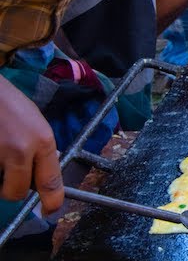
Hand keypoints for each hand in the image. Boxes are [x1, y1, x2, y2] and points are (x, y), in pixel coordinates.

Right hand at [0, 76, 62, 213]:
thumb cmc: (9, 103)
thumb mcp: (35, 123)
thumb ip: (40, 150)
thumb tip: (41, 177)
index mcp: (42, 141)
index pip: (50, 182)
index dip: (52, 202)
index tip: (51, 211)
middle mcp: (20, 150)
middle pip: (16, 193)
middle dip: (11, 189)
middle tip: (8, 172)